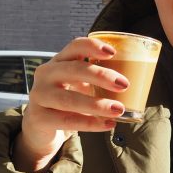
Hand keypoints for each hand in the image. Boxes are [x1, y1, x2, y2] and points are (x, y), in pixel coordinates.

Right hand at [13, 36, 128, 171]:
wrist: (41, 125)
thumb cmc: (68, 100)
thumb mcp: (80, 85)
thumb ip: (98, 80)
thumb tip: (133, 82)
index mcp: (59, 61)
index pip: (74, 46)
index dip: (92, 47)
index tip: (113, 53)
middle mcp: (46, 74)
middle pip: (73, 70)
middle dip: (101, 76)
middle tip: (124, 84)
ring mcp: (39, 95)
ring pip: (69, 99)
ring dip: (97, 104)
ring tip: (119, 109)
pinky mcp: (39, 118)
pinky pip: (66, 121)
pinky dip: (89, 124)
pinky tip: (108, 125)